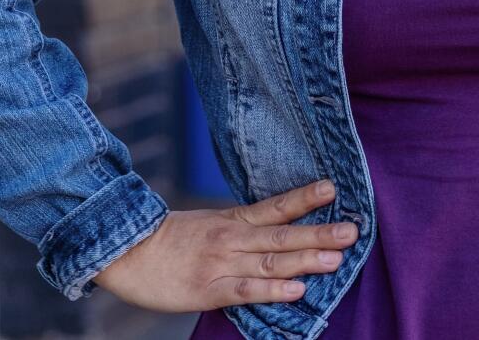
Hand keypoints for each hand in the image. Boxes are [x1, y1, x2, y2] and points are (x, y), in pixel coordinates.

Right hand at [90, 178, 358, 311]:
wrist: (125, 251)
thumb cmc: (166, 242)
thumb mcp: (205, 226)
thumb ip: (237, 230)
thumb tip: (271, 233)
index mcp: (231, 221)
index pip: (274, 206)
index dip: (304, 198)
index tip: (334, 188)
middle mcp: (231, 239)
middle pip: (282, 234)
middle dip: (319, 232)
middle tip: (354, 230)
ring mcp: (221, 264)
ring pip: (271, 261)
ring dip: (306, 259)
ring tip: (337, 258)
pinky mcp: (209, 289)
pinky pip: (246, 290)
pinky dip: (273, 291)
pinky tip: (297, 290)